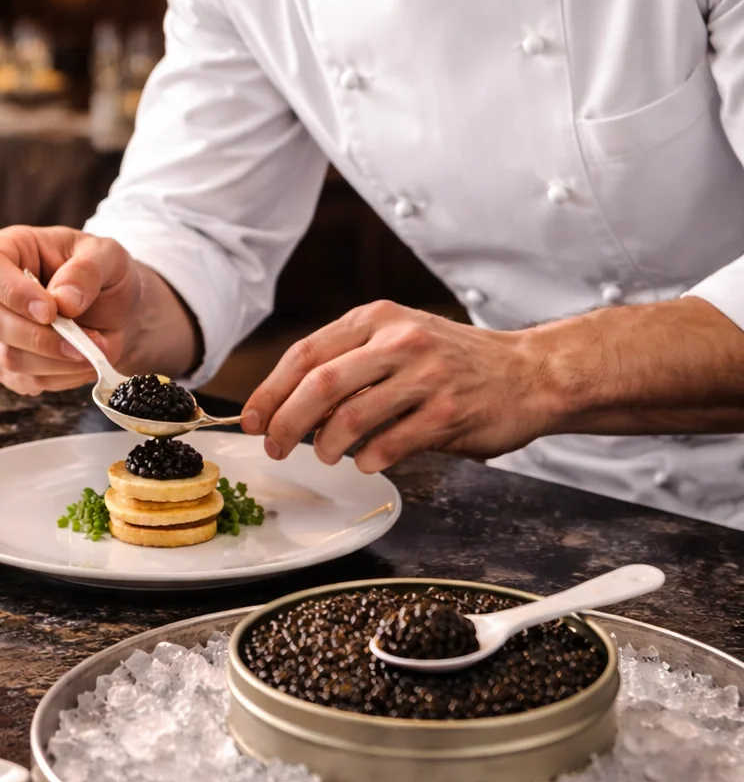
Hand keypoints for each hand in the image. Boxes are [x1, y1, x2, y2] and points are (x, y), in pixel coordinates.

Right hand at [0, 226, 140, 395]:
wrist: (116, 311)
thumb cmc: (104, 274)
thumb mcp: (108, 256)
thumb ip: (87, 271)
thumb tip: (64, 301)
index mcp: (8, 249)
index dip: (13, 293)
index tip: (50, 311)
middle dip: (42, 338)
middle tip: (82, 344)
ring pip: (7, 357)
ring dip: (55, 361)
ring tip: (91, 352)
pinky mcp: (2, 364)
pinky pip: (23, 380)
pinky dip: (59, 377)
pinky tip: (81, 363)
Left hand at [241, 301, 550, 472]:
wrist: (529, 373)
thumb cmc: (455, 361)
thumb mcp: (401, 339)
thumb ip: (351, 362)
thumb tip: (289, 404)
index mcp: (378, 318)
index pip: (306, 353)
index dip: (271, 390)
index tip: (252, 419)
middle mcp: (400, 341)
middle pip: (320, 385)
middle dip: (286, 422)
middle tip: (275, 446)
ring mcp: (425, 377)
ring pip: (350, 417)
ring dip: (325, 445)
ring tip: (323, 455)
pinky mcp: (448, 413)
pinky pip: (389, 444)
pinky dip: (368, 460)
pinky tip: (367, 463)